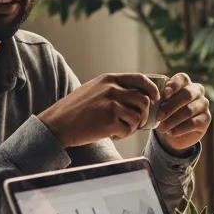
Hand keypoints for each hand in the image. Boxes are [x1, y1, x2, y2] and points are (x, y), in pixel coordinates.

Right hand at [38, 73, 160, 146]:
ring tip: (120, 129)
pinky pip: (128, 129)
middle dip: (144, 114)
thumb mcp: (94, 90)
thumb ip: (114, 89)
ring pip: (137, 116)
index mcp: (109, 79)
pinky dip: (123, 135)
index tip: (156, 98)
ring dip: (132, 126)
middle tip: (136, 123)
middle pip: (143, 100)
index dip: (152, 89)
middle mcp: (112, 88)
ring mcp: (111, 104)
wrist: (57, 124)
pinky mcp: (109, 120)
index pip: (140, 79)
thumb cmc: (75, 110)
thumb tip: (139, 96)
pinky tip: (112, 134)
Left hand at [155, 73, 210, 153]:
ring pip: (189, 110)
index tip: (164, 94)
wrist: (173, 131)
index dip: (174, 85)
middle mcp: (197, 91)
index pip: (182, 78)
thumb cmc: (165, 112)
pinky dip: (180, 129)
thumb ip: (161, 98)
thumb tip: (162, 96)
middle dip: (171, 106)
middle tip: (159, 117)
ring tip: (162, 128)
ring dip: (173, 120)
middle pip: (187, 94)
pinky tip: (171, 132)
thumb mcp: (161, 104)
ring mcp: (203, 104)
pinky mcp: (206, 118)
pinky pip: (193, 123)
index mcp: (185, 83)